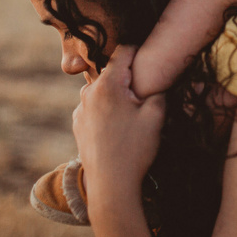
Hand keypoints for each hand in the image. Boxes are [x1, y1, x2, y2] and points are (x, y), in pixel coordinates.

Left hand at [72, 45, 166, 196]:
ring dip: (115, 94)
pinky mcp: (78, 123)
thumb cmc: (135, 149)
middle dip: (128, 77)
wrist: (111, 186)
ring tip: (131, 113)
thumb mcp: (156, 115)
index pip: (124, 51)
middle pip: (112, 71)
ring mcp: (81, 108)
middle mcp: (89, 92)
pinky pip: (94, 107)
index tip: (150, 56)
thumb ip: (158, 89)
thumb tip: (159, 78)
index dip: (139, 51)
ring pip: (102, 90)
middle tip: (143, 91)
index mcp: (108, 84)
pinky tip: (118, 128)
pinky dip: (106, 110)